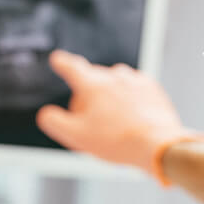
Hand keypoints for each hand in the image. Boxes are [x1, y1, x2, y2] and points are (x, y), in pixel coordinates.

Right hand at [36, 50, 203, 182]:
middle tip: (89, 120)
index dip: (62, 63)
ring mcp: (134, 80)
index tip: (58, 59)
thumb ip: (53, 122)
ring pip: (113, 82)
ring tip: (113, 121)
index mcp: (92, 85)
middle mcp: (113, 76)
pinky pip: (133, 88)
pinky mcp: (152, 88)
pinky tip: (130, 117)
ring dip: (108, 96)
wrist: (157, 144)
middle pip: (92, 78)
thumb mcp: (75, 136)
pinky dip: (128, 99)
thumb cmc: (116, 141)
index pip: (72, 68)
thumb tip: (46, 114)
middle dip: (87, 94)